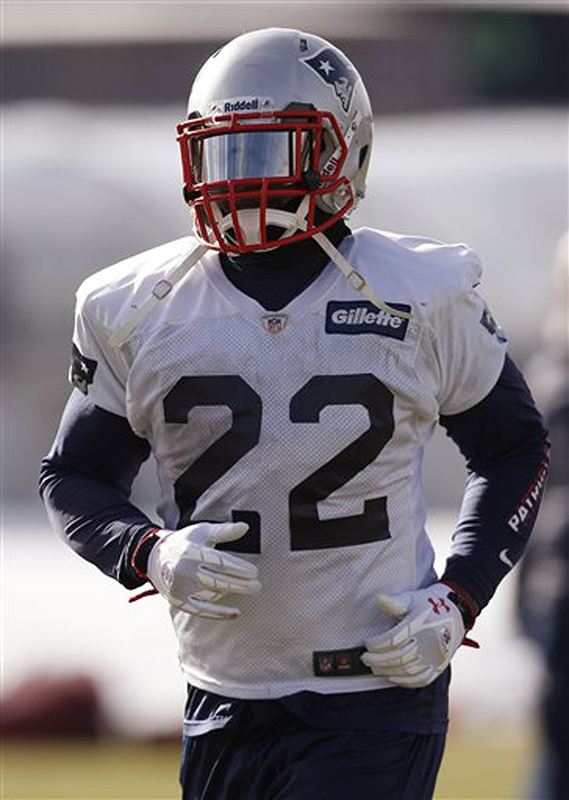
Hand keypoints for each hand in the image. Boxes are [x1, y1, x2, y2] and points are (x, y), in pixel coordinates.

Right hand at [146, 522, 260, 619]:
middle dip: (239, 584)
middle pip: (216, 580)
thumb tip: (245, 527)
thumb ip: (224, 531)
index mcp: (190, 552)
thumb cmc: (185, 542)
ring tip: (251, 589)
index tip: (254, 572)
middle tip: (258, 585)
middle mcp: (184, 571)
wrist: (156, 558)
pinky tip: (236, 613)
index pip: (218, 562)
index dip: (238, 568)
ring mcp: (180, 588)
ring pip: (210, 594)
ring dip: (232, 593)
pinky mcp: (178, 601)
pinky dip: (218, 614)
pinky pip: (200, 610)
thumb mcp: (202, 532)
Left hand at [361, 582, 464, 686]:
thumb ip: (394, 602)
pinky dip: (404, 681)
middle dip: (377, 660)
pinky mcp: (439, 666)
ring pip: (407, 671)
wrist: (458, 611)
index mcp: (420, 623)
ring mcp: (436, 656)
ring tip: (374, 667)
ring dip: (387, 671)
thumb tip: (377, 599)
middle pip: (398, 657)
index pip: (393, 640)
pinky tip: (392, 677)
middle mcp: (429, 642)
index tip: (367, 643)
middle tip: (364, 658)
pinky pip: (421, 680)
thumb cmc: (427, 602)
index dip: (376, 644)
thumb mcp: (411, 598)